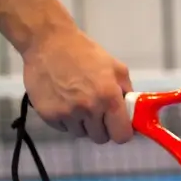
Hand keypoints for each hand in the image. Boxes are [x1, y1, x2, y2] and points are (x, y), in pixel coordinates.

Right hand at [21, 28, 133, 143]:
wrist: (48, 43)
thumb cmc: (85, 53)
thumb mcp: (116, 68)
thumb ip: (127, 93)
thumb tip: (132, 113)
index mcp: (109, 98)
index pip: (121, 136)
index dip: (121, 132)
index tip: (118, 125)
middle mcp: (89, 109)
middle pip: (101, 138)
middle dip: (102, 127)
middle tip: (98, 110)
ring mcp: (67, 114)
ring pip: (81, 134)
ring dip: (83, 124)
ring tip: (79, 102)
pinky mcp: (49, 115)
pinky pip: (64, 129)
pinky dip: (66, 120)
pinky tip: (65, 101)